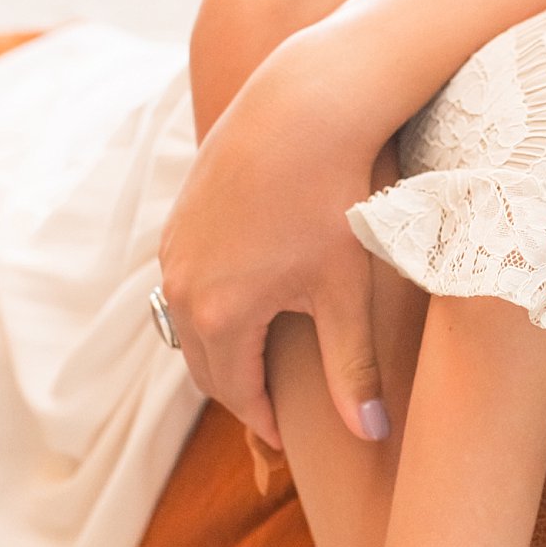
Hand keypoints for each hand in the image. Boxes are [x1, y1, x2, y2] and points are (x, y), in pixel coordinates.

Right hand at [158, 42, 386, 449]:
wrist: (306, 106)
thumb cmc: (335, 197)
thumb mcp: (347, 291)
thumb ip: (352, 368)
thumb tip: (369, 434)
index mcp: (221, 315)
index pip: (236, 392)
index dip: (266, 421)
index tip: (291, 440)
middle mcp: (182, 285)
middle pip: (206, 363)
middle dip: (240, 389)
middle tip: (277, 409)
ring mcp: (175, 248)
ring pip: (191, 322)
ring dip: (223, 347)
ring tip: (264, 360)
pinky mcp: (181, 216)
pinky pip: (189, 281)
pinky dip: (213, 306)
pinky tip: (250, 301)